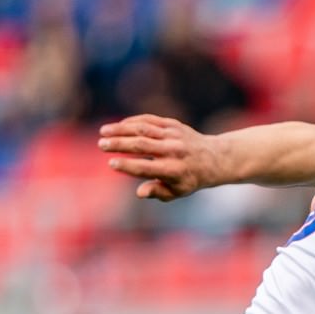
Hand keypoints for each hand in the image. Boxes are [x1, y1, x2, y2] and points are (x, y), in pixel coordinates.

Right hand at [99, 115, 221, 201]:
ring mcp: (173, 135)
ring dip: (121, 129)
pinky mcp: (173, 124)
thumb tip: (139, 193)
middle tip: (101, 145)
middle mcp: (174, 151)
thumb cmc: (190, 179)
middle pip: (141, 145)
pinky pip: (149, 120)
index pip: (146, 167)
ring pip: (143, 129)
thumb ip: (158, 192)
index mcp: (174, 170)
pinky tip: (118, 126)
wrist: (213, 158)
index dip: (128, 165)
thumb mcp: (178, 192)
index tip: (111, 163)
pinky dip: (132, 122)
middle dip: (119, 144)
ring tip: (103, 132)